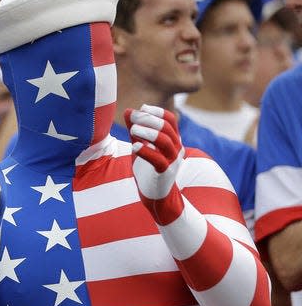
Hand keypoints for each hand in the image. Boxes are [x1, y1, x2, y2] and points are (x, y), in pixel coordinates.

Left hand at [125, 104, 184, 222]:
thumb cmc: (147, 170)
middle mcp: (177, 148)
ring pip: (165, 141)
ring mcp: (173, 161)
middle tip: (134, 118)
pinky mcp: (165, 173)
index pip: (170, 120)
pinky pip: (158, 159)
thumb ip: (136, 130)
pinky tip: (134, 146)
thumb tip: (128, 111)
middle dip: (149, 120)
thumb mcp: (140, 147)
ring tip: (133, 130)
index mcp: (173, 140)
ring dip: (148, 133)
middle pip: (167, 128)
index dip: (157, 112)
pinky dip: (146, 151)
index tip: (141, 109)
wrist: (155, 196)